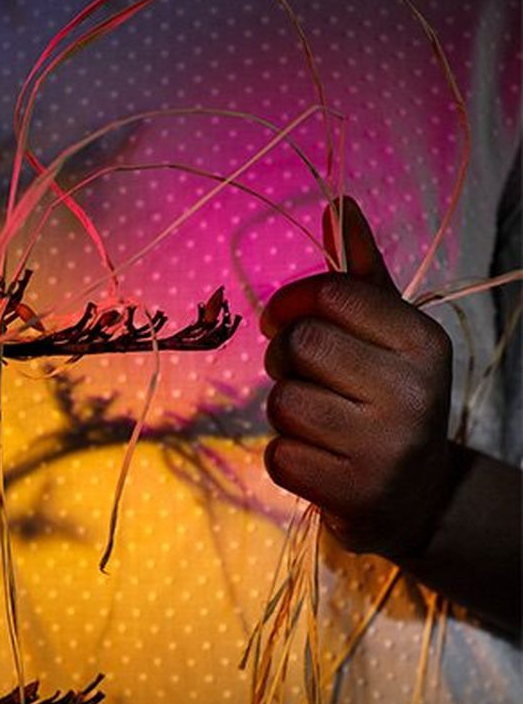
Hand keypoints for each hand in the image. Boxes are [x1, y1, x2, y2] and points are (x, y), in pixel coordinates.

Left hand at [261, 197, 452, 559]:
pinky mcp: (355, 493)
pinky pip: (280, 456)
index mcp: (423, 342)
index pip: (332, 295)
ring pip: (284, 404)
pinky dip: (286, 457)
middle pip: (300, 347)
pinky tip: (317, 460)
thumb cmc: (387, 401)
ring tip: (316, 423)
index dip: (291, 303)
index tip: (282, 319)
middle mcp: (413, 393)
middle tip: (301, 378)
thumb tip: (338, 205)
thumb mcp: (386, 336)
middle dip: (283, 360)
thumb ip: (361, 275)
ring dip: (284, 413)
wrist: (414, 498)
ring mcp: (386, 448)